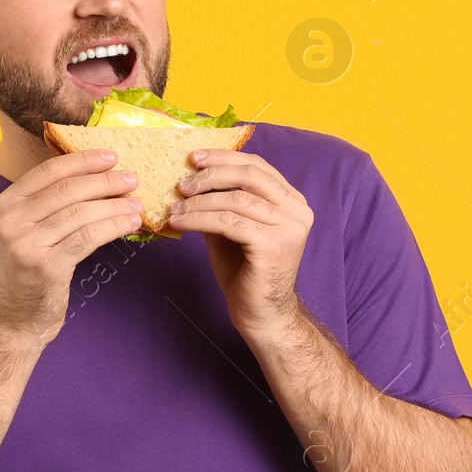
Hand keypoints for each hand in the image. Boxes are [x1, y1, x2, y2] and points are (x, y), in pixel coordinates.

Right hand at [0, 149, 142, 342]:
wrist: (16, 316)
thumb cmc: (30, 268)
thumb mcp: (27, 229)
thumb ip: (49, 203)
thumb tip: (97, 175)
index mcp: (6, 204)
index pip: (48, 171)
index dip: (83, 161)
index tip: (111, 157)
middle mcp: (11, 221)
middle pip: (68, 190)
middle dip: (105, 182)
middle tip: (132, 179)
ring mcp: (27, 244)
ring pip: (81, 214)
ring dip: (114, 207)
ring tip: (136, 205)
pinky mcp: (46, 266)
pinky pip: (88, 238)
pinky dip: (113, 227)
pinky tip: (129, 224)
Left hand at [167, 148, 312, 338]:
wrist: (261, 314)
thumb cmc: (245, 273)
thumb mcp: (230, 229)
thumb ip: (220, 203)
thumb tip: (188, 180)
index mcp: (291, 201)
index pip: (257, 166)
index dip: (224, 157)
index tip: (194, 157)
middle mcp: (297, 210)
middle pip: (249, 176)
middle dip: (211, 175)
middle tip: (182, 183)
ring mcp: (289, 227)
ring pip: (236, 199)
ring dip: (199, 201)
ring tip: (175, 207)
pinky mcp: (274, 245)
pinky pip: (229, 222)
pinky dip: (200, 219)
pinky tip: (181, 223)